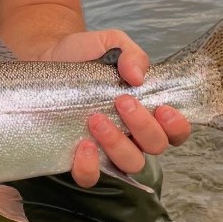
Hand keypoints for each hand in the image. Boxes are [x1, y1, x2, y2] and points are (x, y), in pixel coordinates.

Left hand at [45, 29, 191, 187]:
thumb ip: (131, 54)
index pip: (175, 131)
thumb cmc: (83, 54)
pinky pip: (90, 177)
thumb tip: (138, 76)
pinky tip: (83, 145)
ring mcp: (106, 149)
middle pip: (155, 147)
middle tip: (122, 101)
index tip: (162, 108)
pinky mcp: (78, 157)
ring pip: (129, 163)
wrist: (46, 56)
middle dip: (143, 126)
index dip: (176, 126)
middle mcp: (131, 134)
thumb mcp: (110, 43)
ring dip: (117, 144)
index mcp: (146, 111)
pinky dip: (90, 167)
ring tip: (96, 119)